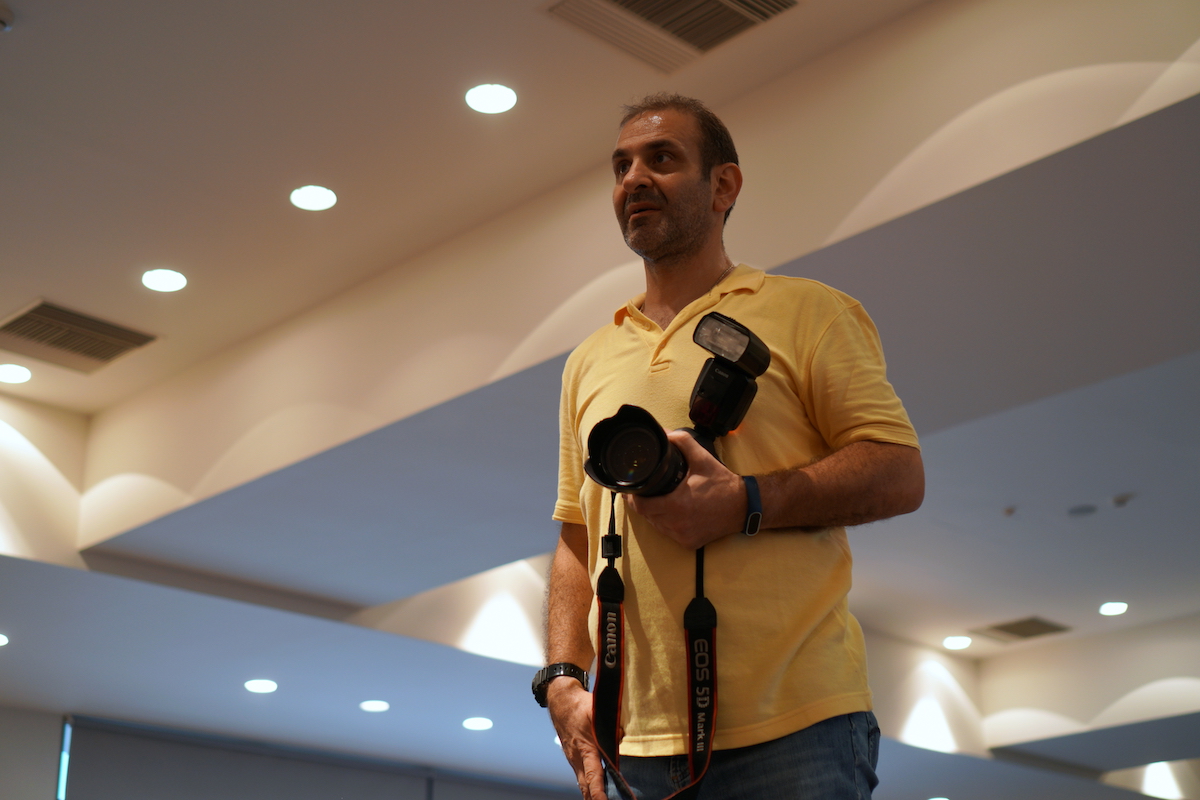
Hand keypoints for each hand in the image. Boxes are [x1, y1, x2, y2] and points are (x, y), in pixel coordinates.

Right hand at [547, 678, 606, 798]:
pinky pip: (581, 776)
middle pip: (586, 786)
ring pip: (583, 783)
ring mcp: (574, 759)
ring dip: (591, 795)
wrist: (561, 702)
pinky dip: (588, 787)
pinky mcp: (574, 757)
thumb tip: (624, 736)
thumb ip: (610, 724)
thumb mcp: (596, 710)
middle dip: (594, 799)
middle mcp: (578, 758)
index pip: (593, 775)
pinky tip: (596, 792)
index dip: (598, 792)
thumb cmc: (580, 706)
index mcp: (585, 749)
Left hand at [627, 429, 745, 549]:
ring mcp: (683, 536)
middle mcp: (677, 523)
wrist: (742, 506)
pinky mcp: (689, 543)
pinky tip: (671, 513)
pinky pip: (669, 534)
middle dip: (642, 504)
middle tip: (643, 492)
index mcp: (677, 505)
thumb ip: (682, 442)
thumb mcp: (702, 459)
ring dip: (653, 514)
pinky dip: (667, 524)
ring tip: (656, 500)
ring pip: (657, 526)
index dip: (633, 497)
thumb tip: (665, 433)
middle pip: (646, 516)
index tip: (633, 489)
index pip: (641, 506)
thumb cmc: (722, 484)